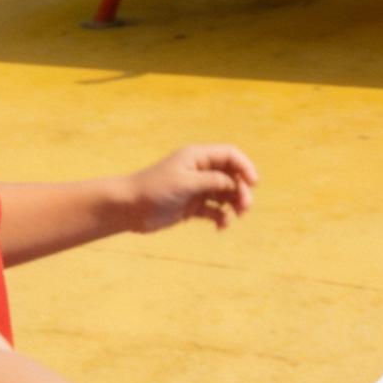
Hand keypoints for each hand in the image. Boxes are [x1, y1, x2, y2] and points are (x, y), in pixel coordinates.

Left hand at [125, 146, 257, 233]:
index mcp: (197, 157)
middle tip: (244, 208)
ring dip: (234, 204)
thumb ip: (213, 181)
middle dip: (241, 190)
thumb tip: (235, 183)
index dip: (245, 167)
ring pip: (225, 194)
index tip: (253, 184)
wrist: (129, 208)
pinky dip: (221, 218)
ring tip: (235, 217)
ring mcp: (196, 189)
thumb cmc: (155, 189)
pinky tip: (220, 227)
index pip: (230, 156)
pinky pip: (214, 210)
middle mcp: (199, 171)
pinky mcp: (191, 206)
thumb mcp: (186, 182)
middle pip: (231, 176)